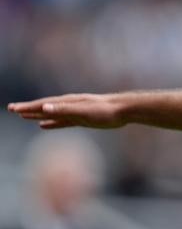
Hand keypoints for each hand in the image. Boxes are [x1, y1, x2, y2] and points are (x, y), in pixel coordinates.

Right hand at [7, 94, 124, 129]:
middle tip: (11, 109)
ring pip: (51, 114)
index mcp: (67, 102)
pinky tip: (43, 125)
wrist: (123, 110)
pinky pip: (62, 121)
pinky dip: (51, 123)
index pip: (43, 105)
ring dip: (37, 115)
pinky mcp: (82, 119)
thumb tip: (44, 108)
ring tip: (23, 116)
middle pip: (44, 107)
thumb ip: (64, 110)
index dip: (27, 107)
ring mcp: (75, 112)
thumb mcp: (83, 111)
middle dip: (28, 109)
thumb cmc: (104, 111)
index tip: (13, 109)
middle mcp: (69, 105)